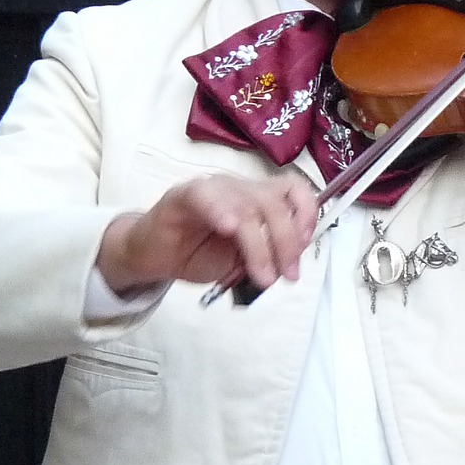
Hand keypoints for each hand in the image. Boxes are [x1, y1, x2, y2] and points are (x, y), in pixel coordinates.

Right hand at [96, 172, 319, 296]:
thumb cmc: (201, 254)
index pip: (295, 190)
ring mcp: (213, 189)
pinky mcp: (183, 195)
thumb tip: (290, 260)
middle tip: (287, 275)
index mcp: (259, 198)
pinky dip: (221, 211)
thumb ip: (269, 253)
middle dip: (287, 242)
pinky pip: (205, 196)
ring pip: (247, 207)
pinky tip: (229, 229)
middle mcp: (240, 188)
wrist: (156, 258)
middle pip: (275, 203)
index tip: (305, 247)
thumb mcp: (245, 259)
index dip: (307, 214)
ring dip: (260, 246)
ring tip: (262, 276)